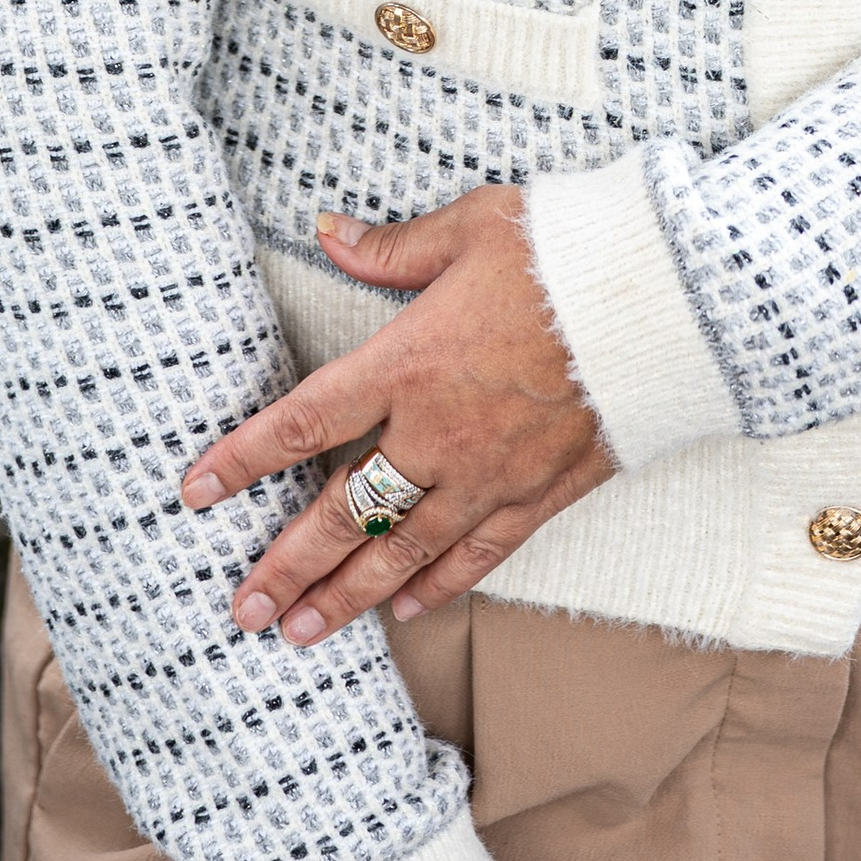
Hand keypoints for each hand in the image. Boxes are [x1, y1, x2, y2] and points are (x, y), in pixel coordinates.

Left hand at [181, 184, 612, 643]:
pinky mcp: (544, 491)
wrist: (665, 296)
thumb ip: (393, 248)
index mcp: (408, 363)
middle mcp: (440, 432)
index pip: (305, 422)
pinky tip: (406, 607)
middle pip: (345, 512)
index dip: (244, 461)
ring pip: (404, 551)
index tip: (195, 493)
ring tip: (302, 633)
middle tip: (243, 608)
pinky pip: (480, 553)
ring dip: (348, 596)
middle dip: (288, 565)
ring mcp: (493, 472)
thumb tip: (327, 233)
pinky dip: (439, 583)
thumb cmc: (563, 249)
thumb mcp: (469, 227)